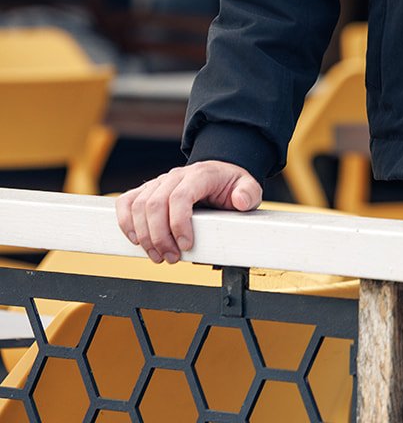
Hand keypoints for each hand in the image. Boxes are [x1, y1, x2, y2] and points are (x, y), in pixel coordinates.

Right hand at [115, 162, 261, 264]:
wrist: (218, 172)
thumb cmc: (229, 183)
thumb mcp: (247, 186)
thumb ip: (248, 193)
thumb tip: (240, 201)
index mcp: (199, 174)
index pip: (180, 196)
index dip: (179, 224)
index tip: (186, 246)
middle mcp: (175, 176)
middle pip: (155, 204)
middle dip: (160, 237)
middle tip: (171, 258)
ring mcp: (158, 182)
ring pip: (139, 206)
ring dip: (144, 236)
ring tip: (158, 256)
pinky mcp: (146, 190)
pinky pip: (126, 202)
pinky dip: (125, 222)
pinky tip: (136, 240)